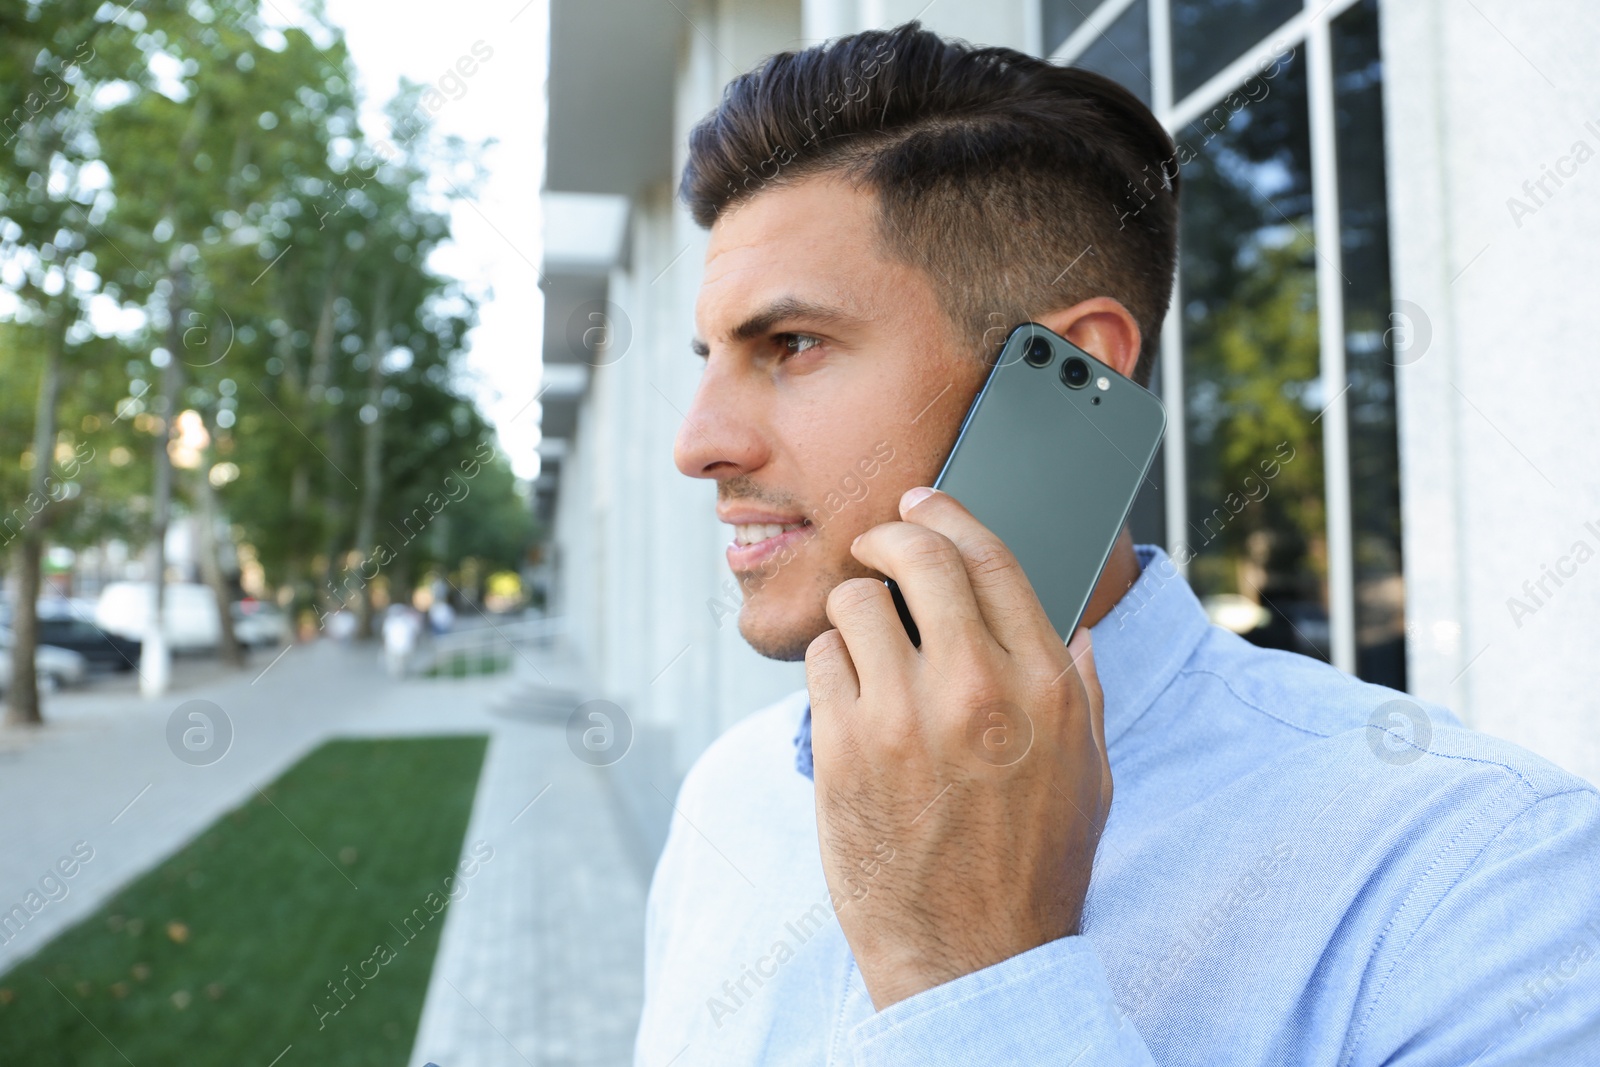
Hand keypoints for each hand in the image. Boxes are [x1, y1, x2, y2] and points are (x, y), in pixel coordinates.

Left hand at [804, 486, 1111, 1010]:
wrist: (971, 958)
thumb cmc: (1033, 870)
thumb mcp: (1090, 778)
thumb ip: (1084, 694)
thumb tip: (1076, 630)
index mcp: (1046, 687)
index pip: (993, 558)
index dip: (951, 514)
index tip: (925, 501)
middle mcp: (978, 689)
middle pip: (919, 557)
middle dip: (892, 535)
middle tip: (877, 545)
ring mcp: (904, 717)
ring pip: (856, 602)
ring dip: (856, 612)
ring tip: (867, 645)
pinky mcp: (843, 749)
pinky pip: (820, 662)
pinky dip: (829, 668)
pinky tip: (848, 698)